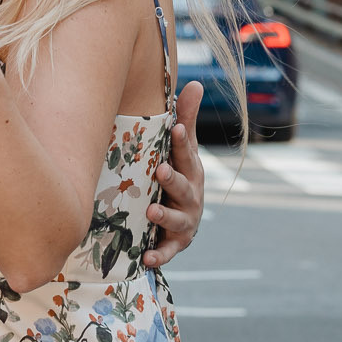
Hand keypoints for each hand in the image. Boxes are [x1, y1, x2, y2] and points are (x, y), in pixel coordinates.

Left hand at [146, 80, 205, 268]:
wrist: (180, 220)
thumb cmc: (177, 174)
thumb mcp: (182, 150)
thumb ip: (186, 119)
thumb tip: (196, 82)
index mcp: (190, 170)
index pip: (187, 153)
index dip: (182, 142)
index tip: (176, 128)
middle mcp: (191, 196)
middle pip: (184, 187)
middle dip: (173, 179)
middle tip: (161, 170)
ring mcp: (184, 221)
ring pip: (177, 219)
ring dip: (165, 215)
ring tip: (151, 210)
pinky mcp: (174, 244)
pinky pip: (168, 252)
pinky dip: (158, 256)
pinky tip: (146, 258)